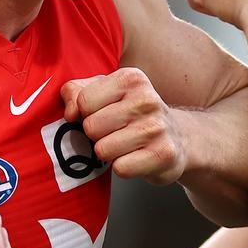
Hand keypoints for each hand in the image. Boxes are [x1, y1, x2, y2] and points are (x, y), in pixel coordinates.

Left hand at [61, 68, 185, 185]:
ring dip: (109, 153)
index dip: (86, 114)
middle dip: (97, 135)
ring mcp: (157, 127)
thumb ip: (75, 93)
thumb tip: (70, 113)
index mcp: (130, 78)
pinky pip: (120, 168)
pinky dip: (123, 167)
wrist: (178, 137)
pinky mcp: (163, 155)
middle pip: (91, 127)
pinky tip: (136, 157)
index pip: (83, 101)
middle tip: (115, 132)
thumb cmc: (132, 114)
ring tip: (126, 145)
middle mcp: (147, 99)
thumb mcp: (103, 92)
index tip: (102, 114)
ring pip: (103, 150)